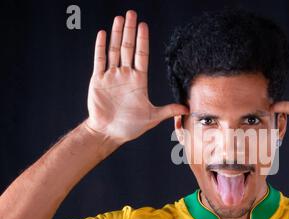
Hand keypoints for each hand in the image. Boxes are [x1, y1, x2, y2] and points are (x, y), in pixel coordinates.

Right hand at [86, 10, 187, 144]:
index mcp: (139, 81)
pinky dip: (101, 47)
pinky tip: (103, 34)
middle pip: (128, 48)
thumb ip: (168, 110)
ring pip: (114, 51)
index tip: (144, 26)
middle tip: (132, 13)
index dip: (142, 41)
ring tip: (119, 19)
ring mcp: (112, 76)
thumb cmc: (130, 126)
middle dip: (130, 31)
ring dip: (116, 35)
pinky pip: (100, 61)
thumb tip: (187, 109)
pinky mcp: (99, 81)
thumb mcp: (152, 117)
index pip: (142, 56)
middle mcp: (125, 75)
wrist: (110, 133)